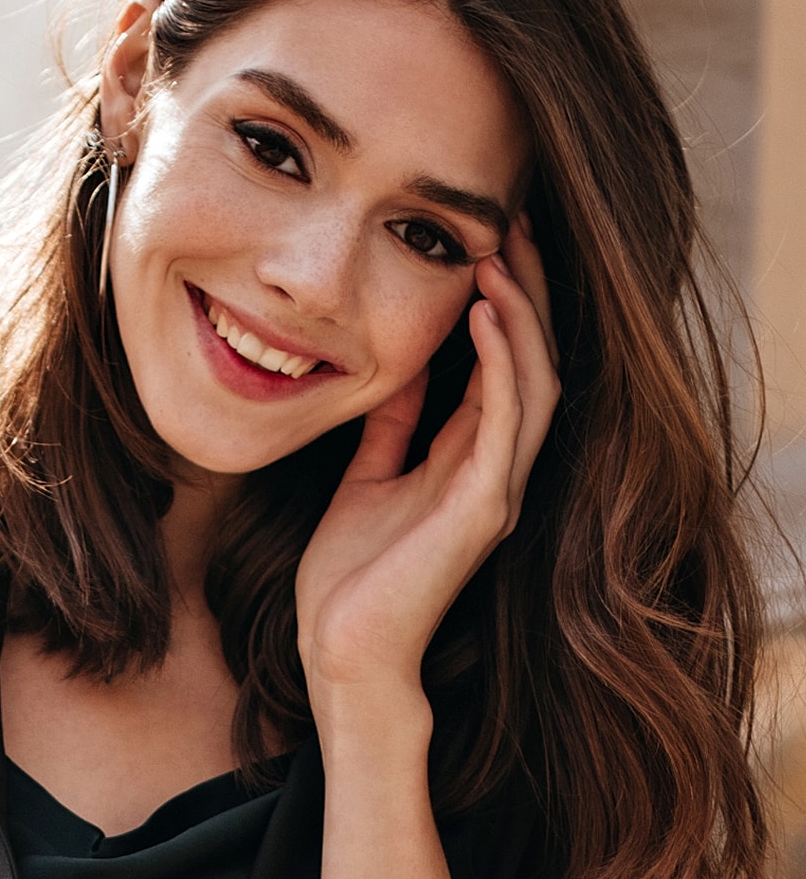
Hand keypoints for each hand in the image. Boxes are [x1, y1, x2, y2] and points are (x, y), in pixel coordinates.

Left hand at [295, 215, 559, 703]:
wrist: (342, 654)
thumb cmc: (350, 578)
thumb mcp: (367, 479)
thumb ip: (393, 426)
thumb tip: (401, 364)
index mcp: (469, 463)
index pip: (502, 368)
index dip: (501, 304)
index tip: (482, 242)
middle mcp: (496, 472)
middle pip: (532, 364)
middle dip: (525, 292)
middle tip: (511, 224)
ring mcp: (497, 491)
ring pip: (535, 384)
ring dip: (521, 315)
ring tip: (499, 252)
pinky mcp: (484, 510)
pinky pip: (506, 422)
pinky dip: (502, 363)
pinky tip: (484, 313)